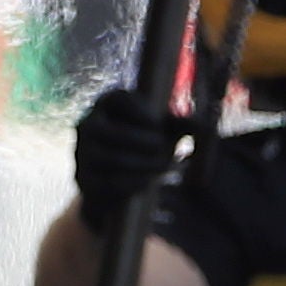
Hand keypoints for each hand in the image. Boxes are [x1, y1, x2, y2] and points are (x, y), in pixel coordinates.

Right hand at [72, 84, 176, 218]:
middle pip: (109, 131)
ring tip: (163, 167)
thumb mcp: (163, 133)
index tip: (157, 123)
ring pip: (111, 159)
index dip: (139, 109)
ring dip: (142, 164)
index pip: (117, 98)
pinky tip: (149, 182)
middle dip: (141, 141)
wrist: (114, 187)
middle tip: (163, 148)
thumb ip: (181, 126)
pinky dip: (134, 182)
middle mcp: (87, 126)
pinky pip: (109, 182)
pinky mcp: (85, 180)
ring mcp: (83, 154)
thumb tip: (202, 126)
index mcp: (106, 106)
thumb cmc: (144, 149)